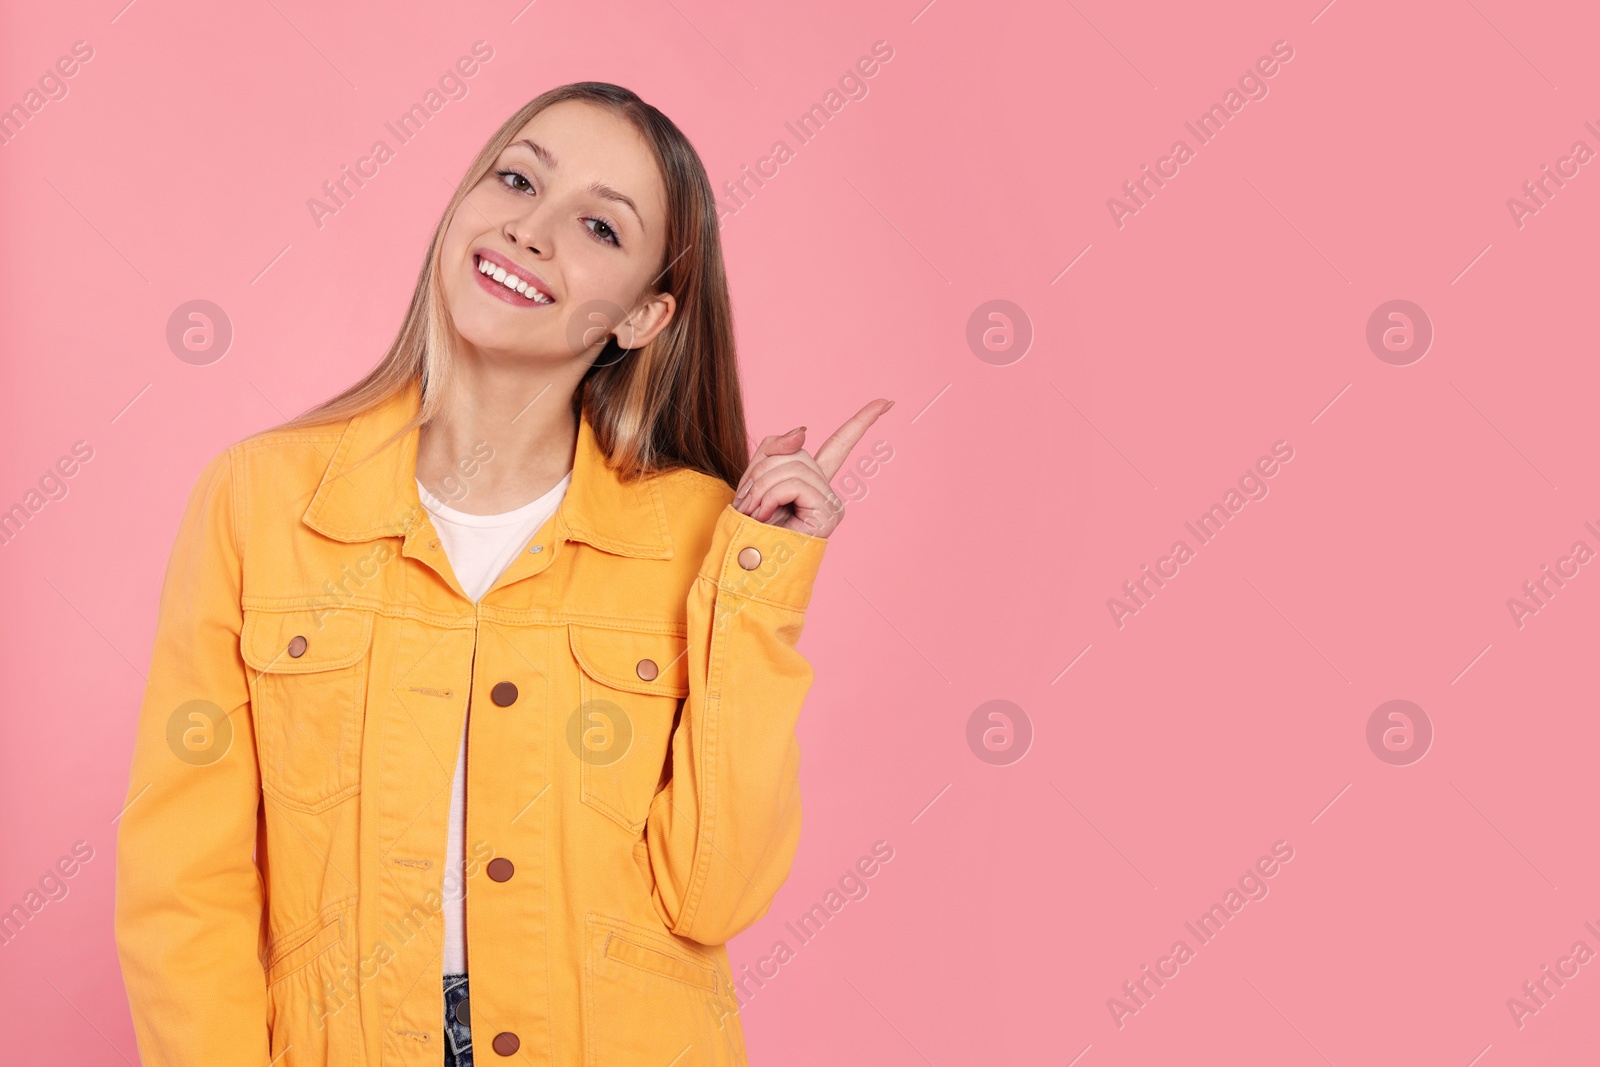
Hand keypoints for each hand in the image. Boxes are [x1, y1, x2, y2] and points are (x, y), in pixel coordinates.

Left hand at [730, 398, 893, 536]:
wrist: (747, 564)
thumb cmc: (750, 526)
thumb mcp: (756, 476)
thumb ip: (776, 449)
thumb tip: (804, 431)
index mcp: (813, 481)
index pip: (841, 443)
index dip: (863, 420)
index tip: (887, 401)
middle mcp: (828, 491)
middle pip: (797, 453)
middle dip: (762, 472)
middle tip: (749, 503)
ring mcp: (831, 504)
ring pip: (794, 467)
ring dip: (762, 487)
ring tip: (755, 513)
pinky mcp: (828, 514)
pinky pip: (796, 484)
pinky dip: (771, 496)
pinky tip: (765, 516)